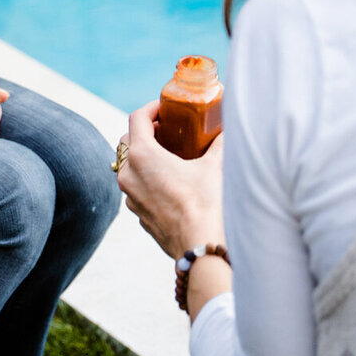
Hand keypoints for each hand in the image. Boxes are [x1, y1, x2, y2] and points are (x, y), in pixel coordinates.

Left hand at [117, 99, 224, 258]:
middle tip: (168, 130)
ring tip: (170, 156)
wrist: (201, 247)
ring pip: (130, 167)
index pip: (137, 118)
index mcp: (142, 155)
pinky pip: (137, 189)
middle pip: (128, 141)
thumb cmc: (206, 204)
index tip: (165, 108)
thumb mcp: (215, 166)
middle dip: (146, 132)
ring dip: (145, 157)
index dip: (151, 108)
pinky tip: (170, 183)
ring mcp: (131, 196)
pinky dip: (148, 180)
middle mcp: (129, 175)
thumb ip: (219, 143)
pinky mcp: (138, 214)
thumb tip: (228, 130)